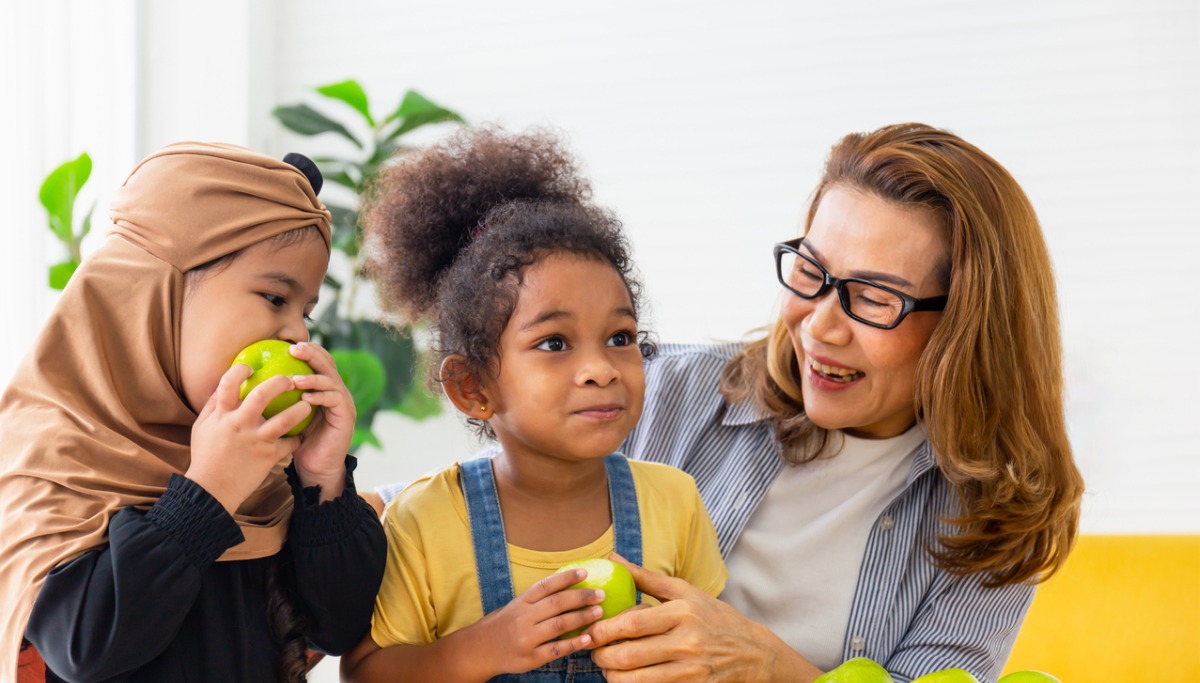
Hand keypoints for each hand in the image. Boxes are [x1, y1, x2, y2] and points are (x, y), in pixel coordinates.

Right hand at [187, 363, 303, 513]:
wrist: (212, 491)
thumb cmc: (207, 455)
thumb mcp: (202, 427)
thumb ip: (214, 404)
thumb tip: (225, 382)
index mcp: (222, 415)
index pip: (228, 383)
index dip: (240, 370)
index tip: (250, 367)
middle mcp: (240, 425)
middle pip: (262, 395)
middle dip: (279, 382)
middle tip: (290, 380)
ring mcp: (256, 441)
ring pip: (285, 420)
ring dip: (300, 409)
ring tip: (307, 404)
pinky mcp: (269, 457)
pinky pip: (290, 443)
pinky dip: (297, 438)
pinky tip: (301, 434)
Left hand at [287, 341, 355, 500]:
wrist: (314, 468)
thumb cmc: (296, 443)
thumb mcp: (286, 416)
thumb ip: (280, 398)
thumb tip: (251, 381)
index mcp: (323, 388)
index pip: (318, 361)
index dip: (306, 349)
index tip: (286, 343)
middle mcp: (336, 391)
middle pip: (328, 364)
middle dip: (312, 353)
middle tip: (293, 349)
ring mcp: (344, 403)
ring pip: (331, 380)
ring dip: (313, 377)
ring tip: (295, 379)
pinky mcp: (346, 416)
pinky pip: (334, 400)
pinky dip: (320, 396)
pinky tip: (305, 397)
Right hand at [468, 567, 607, 677]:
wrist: (480, 650)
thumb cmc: (505, 625)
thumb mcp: (516, 606)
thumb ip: (538, 600)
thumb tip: (569, 587)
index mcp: (521, 602)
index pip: (546, 586)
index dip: (566, 578)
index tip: (585, 573)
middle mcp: (523, 618)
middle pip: (556, 603)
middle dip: (581, 597)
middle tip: (600, 594)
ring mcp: (527, 638)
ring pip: (559, 625)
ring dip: (582, 618)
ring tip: (599, 612)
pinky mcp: (531, 658)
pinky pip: (556, 650)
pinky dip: (573, 644)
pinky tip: (588, 638)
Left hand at [588, 554, 820, 682]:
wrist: (752, 652)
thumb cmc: (713, 616)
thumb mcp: (684, 591)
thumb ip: (645, 578)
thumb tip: (613, 559)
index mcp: (683, 612)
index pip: (632, 623)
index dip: (604, 629)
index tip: (590, 630)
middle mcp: (687, 641)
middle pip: (629, 655)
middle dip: (601, 656)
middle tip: (593, 651)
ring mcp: (691, 669)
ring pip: (636, 679)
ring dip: (612, 676)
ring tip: (606, 668)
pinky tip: (627, 679)